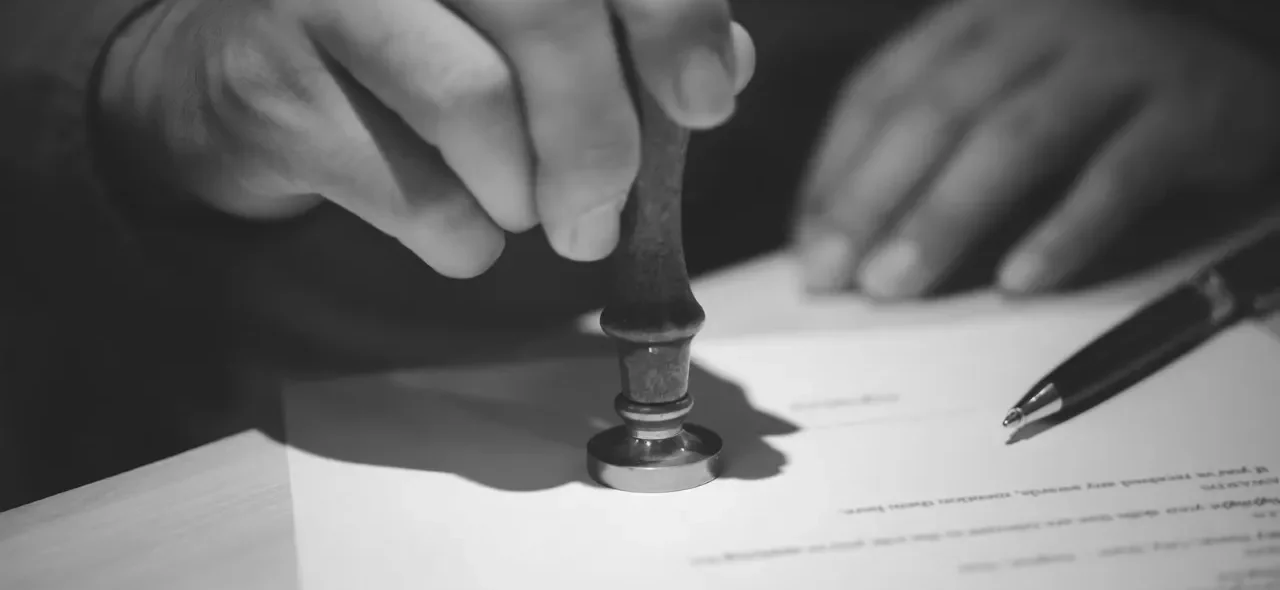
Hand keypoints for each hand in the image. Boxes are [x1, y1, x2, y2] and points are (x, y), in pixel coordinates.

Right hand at [98, 0, 753, 277]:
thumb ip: (622, 40)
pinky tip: (459, 233)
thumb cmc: (416, 48)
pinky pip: (411, 186)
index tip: (703, 103)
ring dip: (523, 194)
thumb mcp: (526, 33)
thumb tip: (722, 68)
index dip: (672, 16)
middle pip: (547, 14)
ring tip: (521, 213)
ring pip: (476, 103)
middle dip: (599, 140)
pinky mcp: (270, 77)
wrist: (244, 80)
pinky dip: (461, 239)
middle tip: (598, 220)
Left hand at [794, 0, 1279, 297]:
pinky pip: (1117, 174)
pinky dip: (1064, 230)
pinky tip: (1020, 280)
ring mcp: (1115, 56)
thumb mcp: (1003, 98)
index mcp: (979, 17)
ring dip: (944, 218)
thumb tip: (834, 234)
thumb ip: (929, 147)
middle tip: (832, 274)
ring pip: (1013, 138)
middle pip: (936, 111)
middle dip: (873, 199)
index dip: (837, 168)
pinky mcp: (1186, 105)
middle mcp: (1039, 21)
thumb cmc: (1099, 101)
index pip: (883, 88)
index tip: (806, 242)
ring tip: (894, 285)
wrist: (1242, 73)